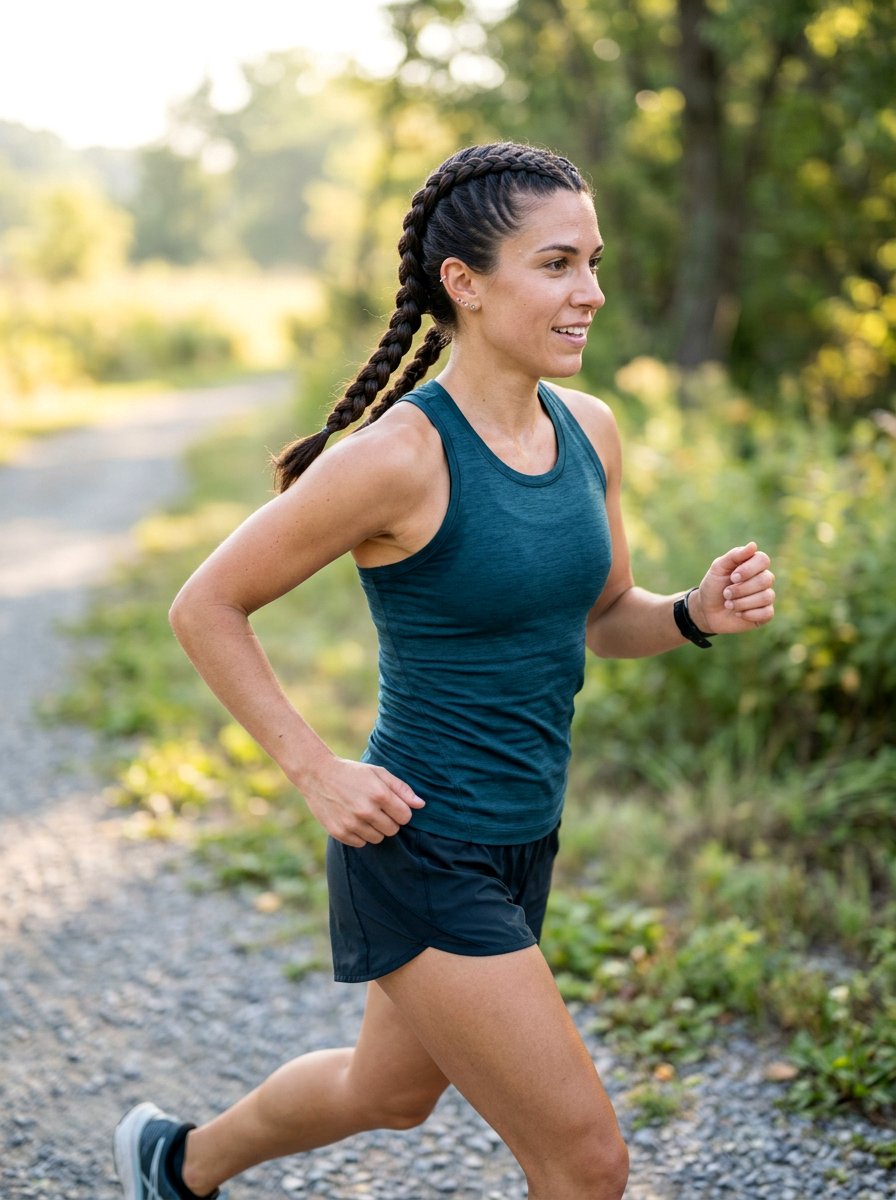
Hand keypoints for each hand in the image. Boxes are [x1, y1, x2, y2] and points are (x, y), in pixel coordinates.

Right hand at [298, 755, 424, 846]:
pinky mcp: (339, 832)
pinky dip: (361, 834)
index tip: (393, 806)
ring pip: (378, 839)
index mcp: (379, 794)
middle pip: (393, 830)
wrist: (317, 775)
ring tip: (365, 814)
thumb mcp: (378, 773)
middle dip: (389, 821)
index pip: (405, 817)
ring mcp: (352, 823)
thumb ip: (401, 788)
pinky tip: (353, 820)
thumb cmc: (352, 773)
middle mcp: (366, 811)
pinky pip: (361, 843)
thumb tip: (421, 805)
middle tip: (377, 809)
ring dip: (375, 829)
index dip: (401, 812)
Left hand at [690, 542, 775, 635]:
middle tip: (726, 593)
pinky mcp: (765, 613)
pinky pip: (767, 613)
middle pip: (765, 580)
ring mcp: (766, 596)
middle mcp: (763, 579)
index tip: (733, 577)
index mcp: (753, 564)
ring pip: (766, 597)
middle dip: (741, 589)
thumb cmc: (713, 586)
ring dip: (742, 602)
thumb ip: (734, 556)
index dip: (749, 569)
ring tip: (728, 604)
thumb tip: (753, 545)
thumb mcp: (718, 568)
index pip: (763, 560)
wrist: (706, 611)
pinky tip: (737, 613)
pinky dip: (749, 614)